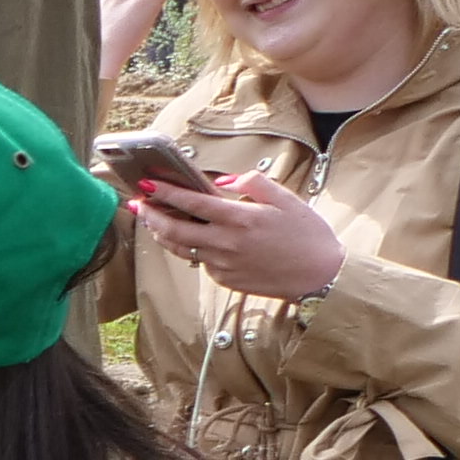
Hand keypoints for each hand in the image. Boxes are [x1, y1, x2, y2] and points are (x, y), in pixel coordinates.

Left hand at [134, 170, 349, 303]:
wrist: (320, 275)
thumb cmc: (307, 234)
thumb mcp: (286, 199)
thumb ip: (254, 183)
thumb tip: (224, 180)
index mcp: (240, 219)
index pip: (192, 203)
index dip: (165, 192)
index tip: (146, 183)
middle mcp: (226, 243)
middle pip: (174, 229)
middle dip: (151, 215)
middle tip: (138, 204)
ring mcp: (222, 264)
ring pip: (180, 248)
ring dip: (162, 233)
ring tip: (152, 220)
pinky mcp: (224, 279)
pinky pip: (199, 261)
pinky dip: (189, 248)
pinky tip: (186, 238)